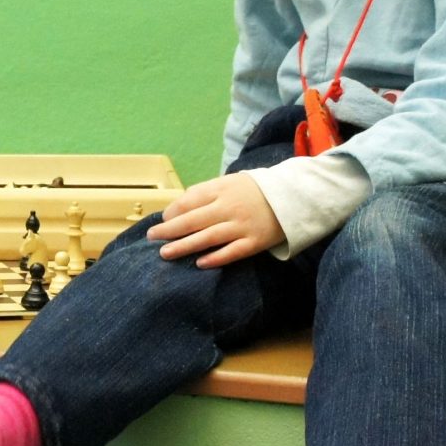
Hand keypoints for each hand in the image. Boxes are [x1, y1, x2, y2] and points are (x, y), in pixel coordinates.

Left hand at [149, 173, 284, 267]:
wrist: (293, 196)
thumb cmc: (255, 191)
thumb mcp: (230, 182)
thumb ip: (205, 193)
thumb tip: (177, 208)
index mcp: (222, 189)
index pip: (190, 201)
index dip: (173, 212)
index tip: (162, 221)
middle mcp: (230, 207)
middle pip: (193, 220)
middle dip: (170, 230)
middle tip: (152, 238)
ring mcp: (242, 225)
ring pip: (208, 237)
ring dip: (184, 246)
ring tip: (166, 253)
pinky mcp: (255, 242)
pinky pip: (232, 252)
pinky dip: (215, 258)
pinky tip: (199, 263)